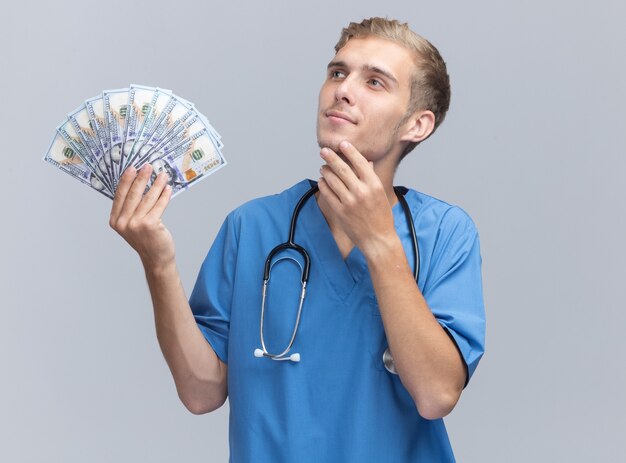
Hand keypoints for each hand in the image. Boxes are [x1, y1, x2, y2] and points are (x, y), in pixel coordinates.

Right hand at [109, 164, 174, 268]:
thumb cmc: (146, 240)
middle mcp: (123, 223)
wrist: (156, 258)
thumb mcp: (132, 224)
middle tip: (148, 166)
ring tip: (162, 175)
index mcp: (115, 221)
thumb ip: (131, 209)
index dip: (126, 180)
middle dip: (141, 178)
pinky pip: (158, 205)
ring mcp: (136, 224)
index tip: (132, 168)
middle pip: (133, 194)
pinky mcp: (150, 225)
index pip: (120, 196)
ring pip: (147, 198)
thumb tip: (139, 184)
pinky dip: (164, 196)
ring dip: (156, 185)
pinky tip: (168, 189)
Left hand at [318, 140, 396, 256]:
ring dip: (326, 171)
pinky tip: (322, 181)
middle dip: (331, 157)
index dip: (349, 151)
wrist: (378, 239)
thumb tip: (366, 162)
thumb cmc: (381, 216)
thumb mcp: (381, 194)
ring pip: (332, 180)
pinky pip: (328, 194)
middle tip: (324, 151)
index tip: (342, 144)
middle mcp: (361, 192)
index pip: (360, 162)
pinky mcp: (340, 212)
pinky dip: (323, 185)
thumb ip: (371, 178)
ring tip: (323, 167)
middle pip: (342, 168)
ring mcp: (349, 202)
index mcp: (374, 185)